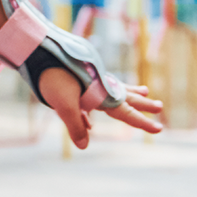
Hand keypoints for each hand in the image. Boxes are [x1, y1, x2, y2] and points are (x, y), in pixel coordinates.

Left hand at [37, 68, 163, 149]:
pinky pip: (95, 88)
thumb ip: (74, 125)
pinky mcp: (78, 73)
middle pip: (125, 96)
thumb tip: (84, 146)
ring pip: (114, 87)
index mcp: (100, 92)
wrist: (38, 49)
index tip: (159, 128)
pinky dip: (102, 96)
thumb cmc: (51, 76)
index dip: (141, 121)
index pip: (124, 111)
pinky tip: (92, 114)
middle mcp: (99, 83)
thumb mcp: (62, 103)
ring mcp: (89, 77)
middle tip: (159, 106)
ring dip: (128, 92)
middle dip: (141, 103)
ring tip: (144, 91)